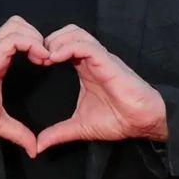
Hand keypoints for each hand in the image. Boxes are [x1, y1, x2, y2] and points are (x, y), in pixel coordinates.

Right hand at [0, 16, 49, 157]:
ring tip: (44, 57)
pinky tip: (39, 59)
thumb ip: (18, 133)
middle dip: (38, 36)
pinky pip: (16, 38)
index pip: (20, 38)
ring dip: (36, 38)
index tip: (48, 65)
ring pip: (18, 25)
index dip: (37, 46)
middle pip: (20, 24)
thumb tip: (33, 150)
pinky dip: (32, 44)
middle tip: (48, 58)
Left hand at [32, 26, 165, 152]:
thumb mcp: (80, 127)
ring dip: (57, 41)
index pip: (63, 45)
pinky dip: (68, 47)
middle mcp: (92, 59)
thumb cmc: (117, 120)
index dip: (47, 49)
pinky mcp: (108, 61)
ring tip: (46, 57)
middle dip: (49, 40)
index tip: (36, 64)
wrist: (141, 122)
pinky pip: (86, 45)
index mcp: (85, 68)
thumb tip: (39, 146)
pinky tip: (56, 58)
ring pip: (76, 33)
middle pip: (67, 32)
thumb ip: (58, 133)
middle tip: (38, 58)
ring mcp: (100, 58)